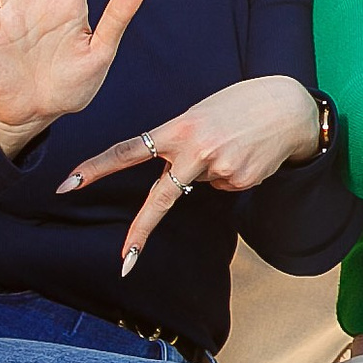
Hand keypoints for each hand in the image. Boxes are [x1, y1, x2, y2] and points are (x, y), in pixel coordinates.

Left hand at [58, 75, 319, 276]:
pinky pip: (225, 185)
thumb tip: (181, 176)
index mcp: (181, 128)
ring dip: (211, 168)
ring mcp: (221, 169)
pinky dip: (232, 172)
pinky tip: (248, 154)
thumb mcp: (204, 111)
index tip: (68, 184)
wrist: (294, 108)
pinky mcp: (242, 181)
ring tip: (236, 142)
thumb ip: (183, 139)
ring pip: (201, 182)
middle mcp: (197, 151)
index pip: (128, 150)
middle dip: (141, 230)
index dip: (96, 168)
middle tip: (125, 260)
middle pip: (161, 197)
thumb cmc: (245, 102)